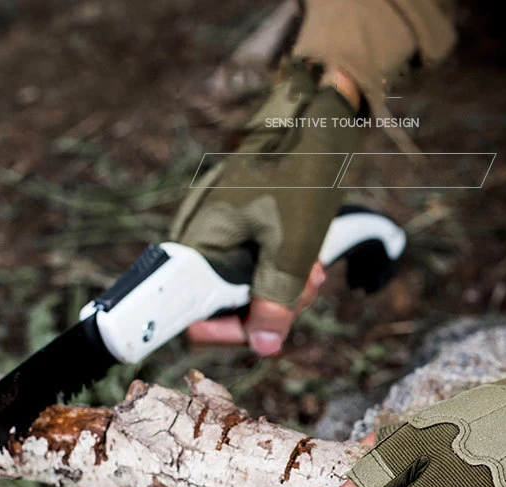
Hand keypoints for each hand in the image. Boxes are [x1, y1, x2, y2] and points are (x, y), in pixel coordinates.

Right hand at [171, 60, 361, 355]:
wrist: (313, 119)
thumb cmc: (298, 176)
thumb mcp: (292, 248)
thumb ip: (276, 301)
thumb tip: (264, 348)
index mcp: (197, 247)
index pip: (191, 316)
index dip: (228, 332)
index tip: (263, 333)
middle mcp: (200, 245)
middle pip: (226, 308)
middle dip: (273, 308)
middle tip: (309, 286)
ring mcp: (220, 238)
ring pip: (248, 292)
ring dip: (286, 291)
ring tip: (315, 270)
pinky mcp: (239, 232)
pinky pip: (256, 269)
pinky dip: (284, 273)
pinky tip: (310, 261)